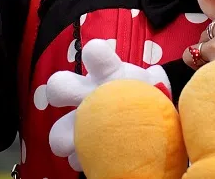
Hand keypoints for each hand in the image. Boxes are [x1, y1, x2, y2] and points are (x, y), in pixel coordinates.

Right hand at [46, 39, 170, 171]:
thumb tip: (156, 75)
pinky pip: (72, 157)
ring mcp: (80, 122)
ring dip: (65, 137)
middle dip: (62, 91)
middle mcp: (87, 94)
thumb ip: (155, 80)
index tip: (96, 56)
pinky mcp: (81, 148)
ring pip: (58, 130)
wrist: (149, 125)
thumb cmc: (146, 98)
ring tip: (79, 142)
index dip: (92, 54)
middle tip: (80, 102)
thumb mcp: (155, 87)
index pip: (94, 54)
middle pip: (59, 85)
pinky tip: (97, 161)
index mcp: (106, 74)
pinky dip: (82, 161)